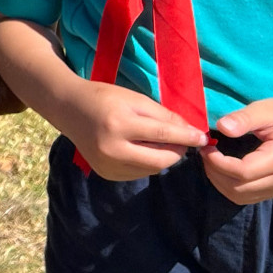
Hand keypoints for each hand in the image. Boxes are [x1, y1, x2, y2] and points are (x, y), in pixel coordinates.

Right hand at [65, 81, 209, 180]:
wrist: (69, 109)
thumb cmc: (104, 97)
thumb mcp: (133, 99)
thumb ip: (162, 115)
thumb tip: (189, 131)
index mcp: (119, 124)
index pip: (162, 134)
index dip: (186, 136)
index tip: (203, 137)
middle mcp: (113, 149)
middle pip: (161, 159)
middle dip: (178, 151)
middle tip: (183, 141)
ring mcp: (108, 165)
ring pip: (152, 168)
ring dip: (163, 157)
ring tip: (160, 142)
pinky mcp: (107, 174)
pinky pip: (139, 173)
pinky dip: (147, 162)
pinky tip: (140, 149)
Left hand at [200, 97, 272, 204]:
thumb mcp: (266, 110)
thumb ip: (243, 118)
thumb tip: (221, 127)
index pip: (243, 172)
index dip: (219, 163)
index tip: (206, 147)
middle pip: (239, 189)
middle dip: (215, 173)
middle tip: (205, 153)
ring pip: (241, 197)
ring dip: (220, 183)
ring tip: (211, 161)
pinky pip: (247, 196)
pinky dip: (229, 187)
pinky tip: (223, 169)